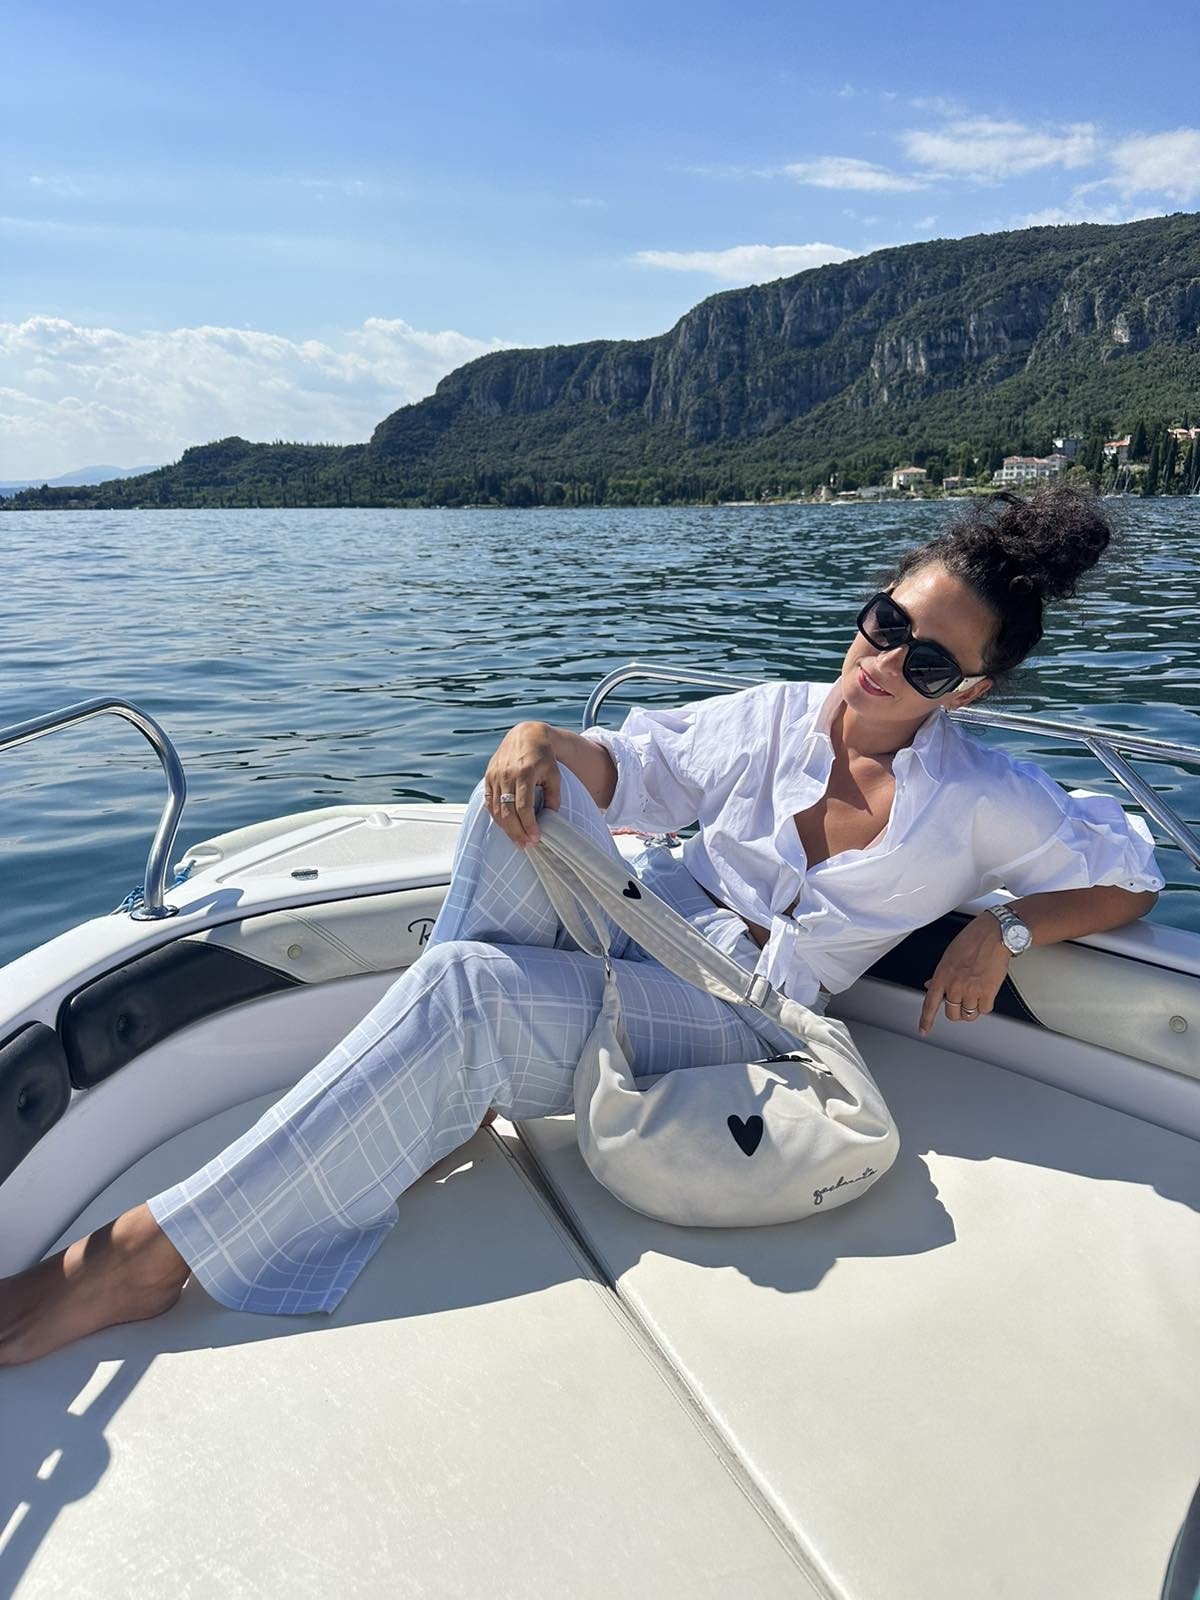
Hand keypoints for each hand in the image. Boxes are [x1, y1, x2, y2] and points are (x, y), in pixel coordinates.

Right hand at [483, 721, 561, 846]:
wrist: (526, 736)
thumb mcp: (554, 774)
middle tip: (526, 846)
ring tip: (518, 841)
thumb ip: (554, 795)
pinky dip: (496, 817)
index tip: (536, 838)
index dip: (529, 825)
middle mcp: (506, 775)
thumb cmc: (544, 758)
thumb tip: (550, 817)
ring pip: (496, 809)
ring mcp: (494, 776)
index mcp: (524, 773)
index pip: (523, 806)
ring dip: (506, 828)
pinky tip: (506, 827)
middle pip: (507, 811)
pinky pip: (489, 802)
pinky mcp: (488, 777)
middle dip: (517, 832)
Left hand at [918, 914, 1010, 1035]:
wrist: (994, 935)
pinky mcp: (988, 992)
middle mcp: (955, 986)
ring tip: (975, 996)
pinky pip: (985, 1010)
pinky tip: (986, 993)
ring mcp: (971, 990)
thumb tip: (930, 986)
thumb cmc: (972, 940)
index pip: (930, 1003)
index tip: (924, 1031)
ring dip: (972, 1009)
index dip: (926, 1020)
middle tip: (962, 1002)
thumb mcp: (948, 956)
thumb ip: (940, 975)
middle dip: (956, 1011)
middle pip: (952, 1014)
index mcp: (942, 976)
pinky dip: (985, 1005)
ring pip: (969, 1014)